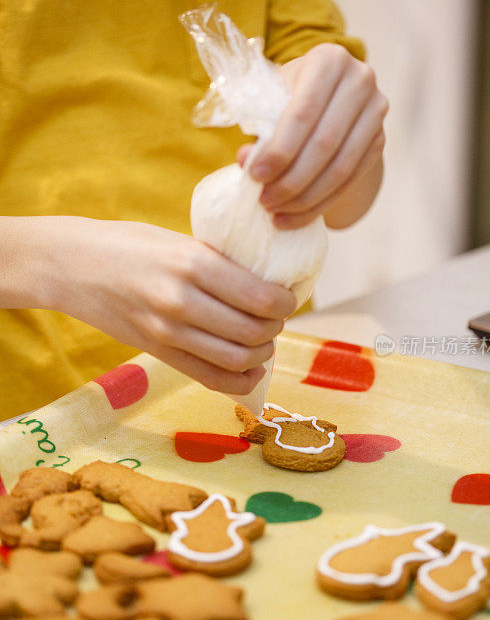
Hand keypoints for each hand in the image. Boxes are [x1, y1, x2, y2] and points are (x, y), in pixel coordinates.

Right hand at [44, 218, 295, 393]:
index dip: (285, 302)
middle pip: (254, 332)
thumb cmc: (128, 244)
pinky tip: (250, 369)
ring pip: (237, 360)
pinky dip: (241, 380)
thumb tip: (267, 281)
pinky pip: (210, 379)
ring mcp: (167, 333)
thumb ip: (218, 263)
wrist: (71, 265)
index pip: (260, 297)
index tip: (287, 297)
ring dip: (262, 353)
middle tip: (276, 317)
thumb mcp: (178, 240)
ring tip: (262, 339)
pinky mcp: (157, 353)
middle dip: (276, 328)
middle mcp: (181, 302)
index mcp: (192, 264)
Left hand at [237, 43, 387, 229]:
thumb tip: (246, 159)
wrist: (326, 98)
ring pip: (340, 168)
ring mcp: (376, 112)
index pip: (302, 113)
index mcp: (328, 60)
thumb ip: (258, 126)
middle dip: (290, 180)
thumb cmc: (288, 95)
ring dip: (305, 198)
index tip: (254, 176)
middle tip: (263, 201)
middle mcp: (360, 80)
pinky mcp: (379, 141)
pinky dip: (319, 205)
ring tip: (275, 214)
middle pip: (325, 144)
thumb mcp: (270, 98)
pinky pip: (349, 182)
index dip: (278, 149)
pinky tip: (293, 218)